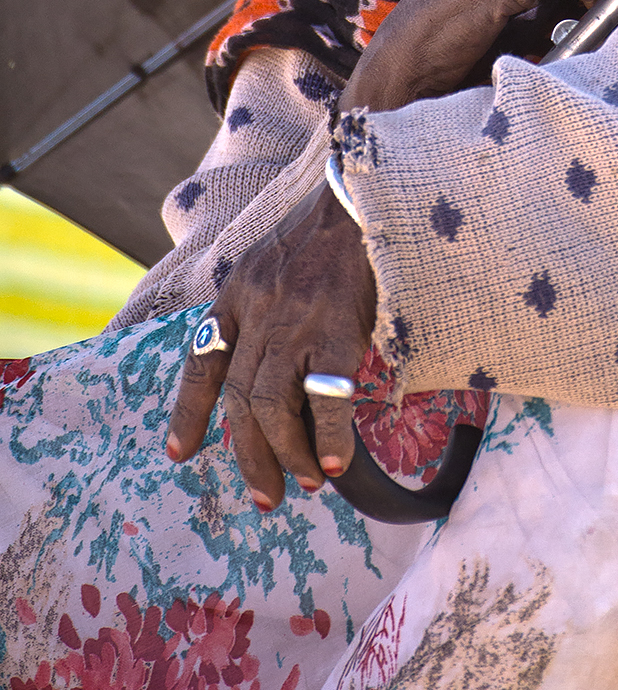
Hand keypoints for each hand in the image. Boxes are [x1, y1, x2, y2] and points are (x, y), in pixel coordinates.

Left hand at [165, 182, 375, 508]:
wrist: (366, 193)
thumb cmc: (331, 230)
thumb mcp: (277, 261)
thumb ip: (266, 305)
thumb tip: (277, 361)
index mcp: (239, 293)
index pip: (203, 359)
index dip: (188, 412)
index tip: (180, 454)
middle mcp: (258, 310)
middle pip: (237, 398)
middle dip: (248, 455)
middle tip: (266, 496)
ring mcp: (295, 321)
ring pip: (270, 404)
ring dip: (285, 454)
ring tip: (306, 481)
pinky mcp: (337, 327)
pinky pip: (325, 395)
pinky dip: (327, 435)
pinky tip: (336, 460)